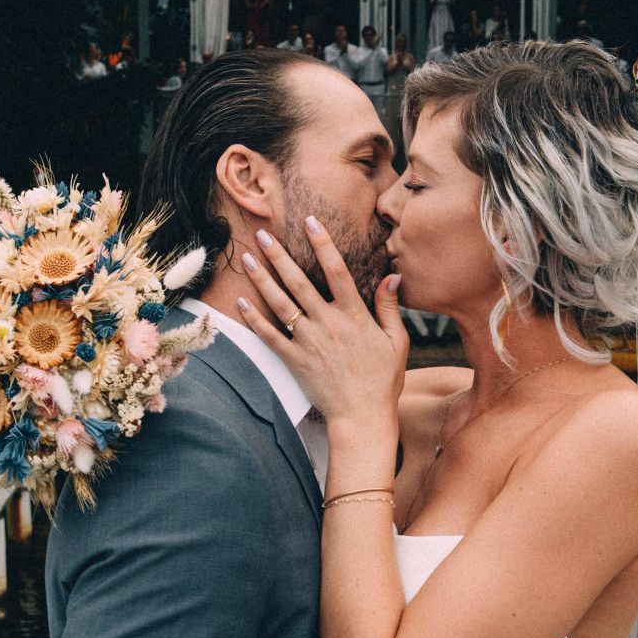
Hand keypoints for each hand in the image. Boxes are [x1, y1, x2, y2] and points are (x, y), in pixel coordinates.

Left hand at [235, 217, 406, 430]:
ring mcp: (309, 342)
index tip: (310, 221)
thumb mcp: (396, 341)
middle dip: (279, 256)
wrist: (362, 417)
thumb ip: (389, 307)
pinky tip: (241, 302)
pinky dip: (254, 319)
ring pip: (280, 304)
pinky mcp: (295, 361)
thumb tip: (392, 275)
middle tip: (263, 233)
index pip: (336, 269)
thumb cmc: (383, 380)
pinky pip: (270, 336)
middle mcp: (328, 323)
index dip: (322, 243)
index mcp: (354, 315)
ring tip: (247, 259)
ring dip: (262, 280)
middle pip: (299, 282)